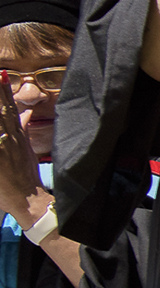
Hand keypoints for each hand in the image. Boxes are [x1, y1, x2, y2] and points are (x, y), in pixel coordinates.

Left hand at [0, 93, 35, 221]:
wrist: (28, 197)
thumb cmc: (26, 174)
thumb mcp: (28, 147)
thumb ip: (24, 126)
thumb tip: (27, 111)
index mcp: (17, 133)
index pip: (9, 106)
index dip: (3, 90)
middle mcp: (9, 137)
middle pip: (1, 110)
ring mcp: (2, 147)